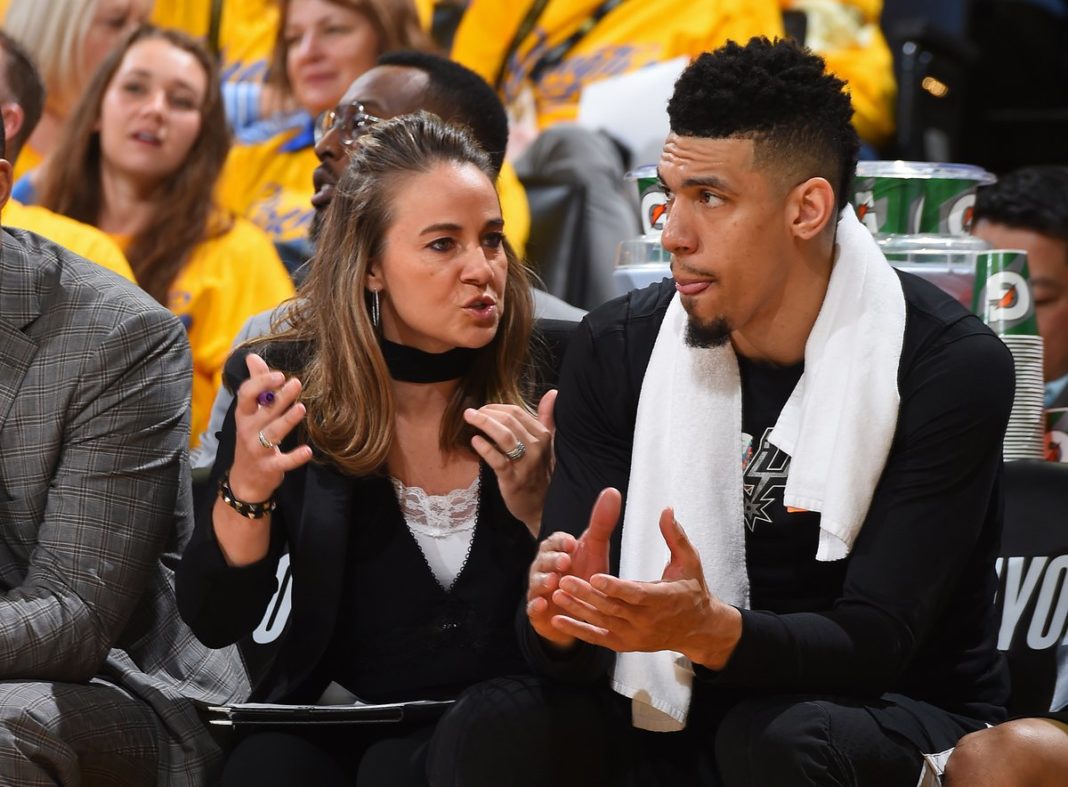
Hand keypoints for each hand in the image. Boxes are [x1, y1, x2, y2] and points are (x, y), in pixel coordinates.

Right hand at [228, 353, 313, 501]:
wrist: (246, 479)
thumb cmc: (251, 438)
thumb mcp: (250, 413)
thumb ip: (256, 385)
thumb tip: (252, 356)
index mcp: (244, 415)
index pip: (246, 396)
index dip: (261, 384)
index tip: (279, 374)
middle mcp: (248, 430)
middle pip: (265, 412)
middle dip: (280, 398)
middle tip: (296, 383)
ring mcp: (258, 449)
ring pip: (273, 433)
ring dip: (287, 421)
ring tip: (301, 408)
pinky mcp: (270, 467)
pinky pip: (283, 462)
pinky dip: (295, 457)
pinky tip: (308, 450)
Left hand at [464, 389, 555, 535]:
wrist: (541, 506)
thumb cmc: (540, 473)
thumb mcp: (547, 444)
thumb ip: (547, 417)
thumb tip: (552, 393)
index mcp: (543, 436)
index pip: (517, 412)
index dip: (497, 407)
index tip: (483, 409)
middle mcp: (537, 447)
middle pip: (509, 421)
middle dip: (487, 413)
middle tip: (471, 413)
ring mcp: (525, 464)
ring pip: (504, 436)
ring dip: (484, 423)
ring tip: (469, 418)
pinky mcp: (513, 479)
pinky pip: (497, 459)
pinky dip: (484, 448)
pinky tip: (474, 440)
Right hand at [526, 487, 619, 647]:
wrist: (577, 611)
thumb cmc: (585, 575)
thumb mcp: (595, 550)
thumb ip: (601, 523)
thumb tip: (612, 491)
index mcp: (557, 551)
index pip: (554, 541)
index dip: (561, 542)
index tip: (572, 543)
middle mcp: (544, 568)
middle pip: (543, 560)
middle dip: (552, 560)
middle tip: (565, 562)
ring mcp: (538, 589)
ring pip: (536, 583)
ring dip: (543, 581)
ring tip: (553, 582)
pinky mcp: (537, 611)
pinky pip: (532, 609)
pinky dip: (535, 606)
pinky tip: (541, 605)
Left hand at [550, 508, 740, 668]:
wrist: (697, 629)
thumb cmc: (692, 589)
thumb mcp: (689, 561)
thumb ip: (675, 536)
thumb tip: (666, 509)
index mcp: (663, 599)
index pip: (635, 595)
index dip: (614, 587)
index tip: (594, 576)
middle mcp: (648, 621)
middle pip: (612, 608)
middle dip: (586, 595)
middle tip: (563, 578)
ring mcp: (635, 636)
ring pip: (602, 622)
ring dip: (577, 609)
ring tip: (556, 592)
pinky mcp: (625, 644)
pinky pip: (597, 638)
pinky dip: (577, 630)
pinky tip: (557, 619)